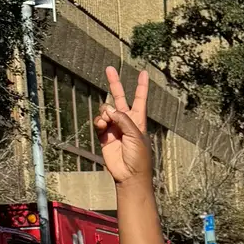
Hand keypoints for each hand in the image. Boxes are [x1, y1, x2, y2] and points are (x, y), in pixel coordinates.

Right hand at [94, 67, 152, 184]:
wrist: (129, 175)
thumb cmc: (138, 156)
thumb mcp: (136, 135)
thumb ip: (123, 119)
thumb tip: (109, 109)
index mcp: (138, 120)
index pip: (140, 99)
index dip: (141, 86)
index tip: (144, 72)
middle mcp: (126, 121)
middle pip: (119, 98)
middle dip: (114, 83)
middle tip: (109, 68)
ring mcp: (114, 128)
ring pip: (106, 110)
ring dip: (105, 113)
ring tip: (107, 121)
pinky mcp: (104, 136)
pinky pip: (99, 122)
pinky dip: (99, 121)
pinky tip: (102, 125)